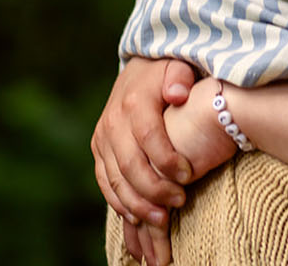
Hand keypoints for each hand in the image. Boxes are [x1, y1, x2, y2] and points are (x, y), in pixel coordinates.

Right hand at [115, 76, 240, 265]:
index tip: (189, 176)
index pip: (149, 136)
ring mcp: (102, 137)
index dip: (167, 160)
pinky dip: (119, 202)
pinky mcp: (98, 149)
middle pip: (130, 164)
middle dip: (154, 188)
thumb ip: (180, 78)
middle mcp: (113, 121)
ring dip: (137, 203)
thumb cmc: (167, 74)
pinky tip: (137, 218)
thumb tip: (178, 94)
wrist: (139, 71)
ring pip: (115, 178)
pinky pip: (104, 181)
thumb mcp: (178, 66)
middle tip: (179, 202)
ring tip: (161, 220)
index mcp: (135, 102)